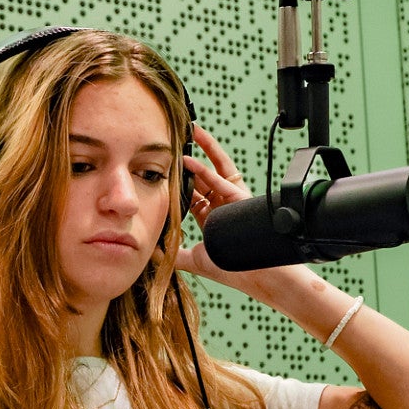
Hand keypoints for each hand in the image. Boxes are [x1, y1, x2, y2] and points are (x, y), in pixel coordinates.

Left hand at [177, 124, 256, 284]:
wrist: (256, 277)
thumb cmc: (232, 270)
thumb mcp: (195, 261)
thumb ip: (174, 255)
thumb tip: (152, 252)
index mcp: (212, 218)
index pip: (192, 193)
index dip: (179, 179)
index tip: (165, 166)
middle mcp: (222, 205)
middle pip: (204, 175)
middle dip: (190, 158)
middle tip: (176, 141)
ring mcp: (232, 200)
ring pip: (216, 168)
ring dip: (203, 149)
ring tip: (190, 131)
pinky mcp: (241, 198)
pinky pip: (222, 180)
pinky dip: (205, 169)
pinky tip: (189, 160)